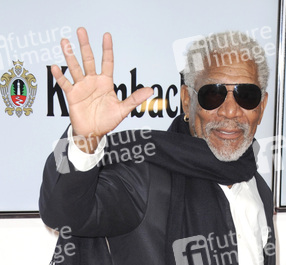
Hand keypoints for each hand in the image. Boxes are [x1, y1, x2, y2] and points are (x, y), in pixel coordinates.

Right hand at [51, 27, 152, 150]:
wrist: (93, 133)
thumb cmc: (107, 121)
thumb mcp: (123, 110)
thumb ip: (134, 99)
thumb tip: (150, 90)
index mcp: (105, 82)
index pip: (107, 62)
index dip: (107, 49)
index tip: (106, 35)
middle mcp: (92, 81)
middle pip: (88, 60)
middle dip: (85, 45)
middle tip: (81, 30)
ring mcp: (81, 87)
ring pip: (75, 68)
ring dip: (69, 56)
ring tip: (64, 42)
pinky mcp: (72, 95)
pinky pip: (65, 83)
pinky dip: (60, 76)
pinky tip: (55, 67)